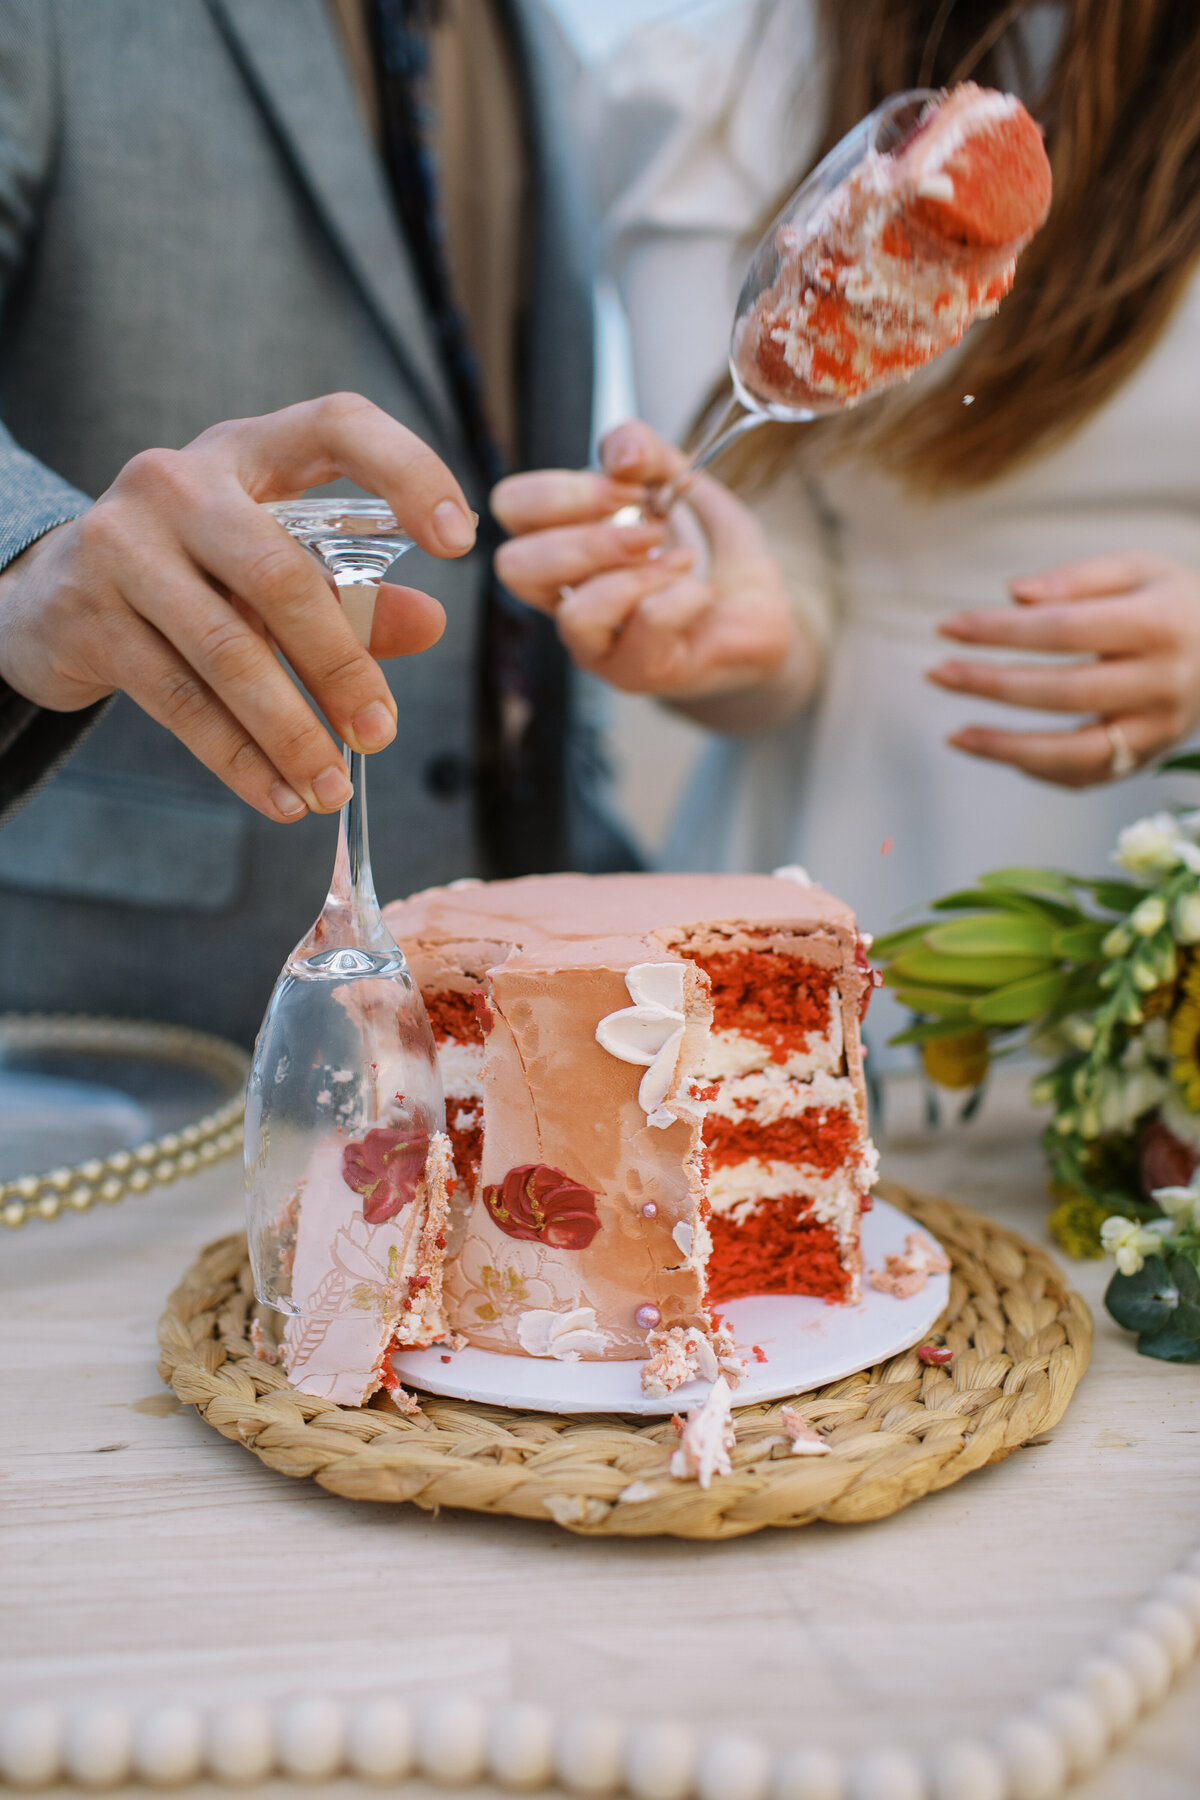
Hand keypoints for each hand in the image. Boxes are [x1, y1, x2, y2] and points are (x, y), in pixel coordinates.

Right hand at [0, 394, 476, 820]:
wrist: (47, 597)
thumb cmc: (188, 575)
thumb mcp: (269, 565)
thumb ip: (350, 593)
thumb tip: (430, 625)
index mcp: (247, 452)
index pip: (337, 426)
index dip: (406, 470)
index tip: (461, 540)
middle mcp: (178, 482)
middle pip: (279, 574)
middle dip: (341, 666)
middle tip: (381, 733)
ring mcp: (122, 545)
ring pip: (227, 650)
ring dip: (290, 732)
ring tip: (330, 789)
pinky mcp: (88, 616)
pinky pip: (180, 700)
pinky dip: (237, 757)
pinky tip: (278, 797)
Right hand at [491, 421, 815, 726]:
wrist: (757, 611)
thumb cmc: (704, 549)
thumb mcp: (676, 479)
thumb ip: (640, 449)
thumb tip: (620, 455)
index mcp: (558, 546)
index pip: (510, 509)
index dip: (560, 491)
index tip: (625, 487)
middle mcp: (564, 600)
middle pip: (515, 567)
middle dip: (589, 537)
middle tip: (648, 529)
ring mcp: (597, 647)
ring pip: (577, 614)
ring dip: (637, 575)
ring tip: (678, 561)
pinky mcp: (640, 672)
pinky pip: (649, 623)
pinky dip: (684, 594)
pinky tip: (701, 593)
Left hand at [927, 553, 1199, 786]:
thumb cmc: (1175, 602)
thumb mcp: (1139, 569)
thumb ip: (1077, 578)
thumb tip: (1013, 595)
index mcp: (1159, 625)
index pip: (1063, 630)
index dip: (1000, 630)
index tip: (948, 627)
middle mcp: (1162, 683)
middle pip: (1062, 692)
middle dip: (990, 684)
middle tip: (937, 673)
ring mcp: (1159, 730)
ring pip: (1074, 751)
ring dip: (1006, 749)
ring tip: (955, 736)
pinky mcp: (1150, 758)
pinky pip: (1088, 775)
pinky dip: (1040, 770)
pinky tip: (1002, 752)